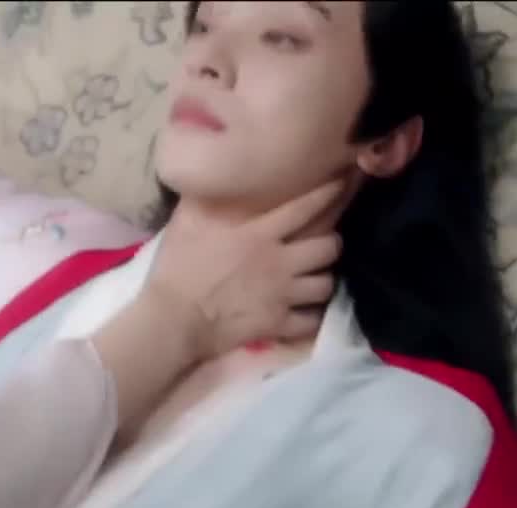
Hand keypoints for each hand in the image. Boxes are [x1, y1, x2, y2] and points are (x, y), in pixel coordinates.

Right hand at [145, 181, 345, 358]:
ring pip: (326, 284)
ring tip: (315, 278)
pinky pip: (312, 320)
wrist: (174, 318)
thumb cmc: (177, 267)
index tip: (342, 183)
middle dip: (331, 244)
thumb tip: (210, 175)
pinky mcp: (279, 323)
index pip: (304, 208)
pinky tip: (306, 312)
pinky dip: (311, 316)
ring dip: (322, 280)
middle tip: (323, 245)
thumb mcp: (186, 222)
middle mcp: (279, 262)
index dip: (328, 194)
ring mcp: (282, 295)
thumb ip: (204, 199)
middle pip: (328, 248)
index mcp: (259, 234)